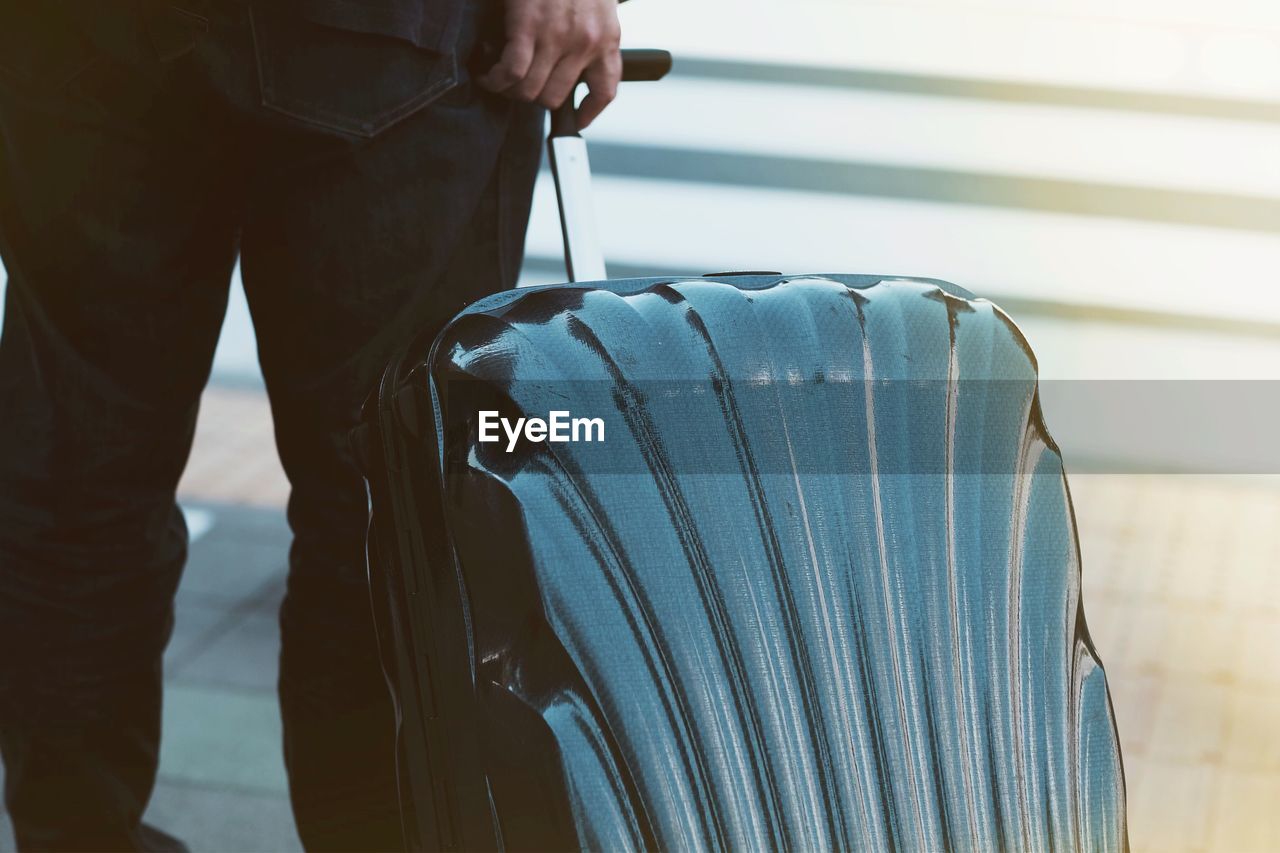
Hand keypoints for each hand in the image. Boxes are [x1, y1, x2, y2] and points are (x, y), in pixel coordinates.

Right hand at [478, 0, 621, 128]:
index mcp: (606, 37)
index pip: (606, 90)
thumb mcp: (593, 4)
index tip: (578, 118)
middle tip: (518, 83)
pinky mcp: (528, 26)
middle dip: (533, 95)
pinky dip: (495, 78)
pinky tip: (487, 73)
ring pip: (530, 90)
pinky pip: (511, 73)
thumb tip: (567, 64)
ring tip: (497, 77)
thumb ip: (588, 33)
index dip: (590, 112)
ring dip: (508, 89)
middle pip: (554, 97)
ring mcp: (557, 36)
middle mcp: (585, 41)